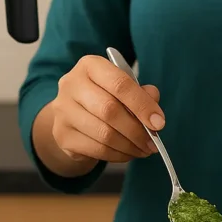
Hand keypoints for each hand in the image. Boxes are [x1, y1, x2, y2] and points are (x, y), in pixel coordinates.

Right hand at [49, 55, 163, 163]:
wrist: (71, 115)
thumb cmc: (103, 97)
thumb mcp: (123, 88)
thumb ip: (141, 94)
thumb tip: (154, 114)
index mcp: (90, 66)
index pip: (120, 84)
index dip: (142, 105)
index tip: (159, 123)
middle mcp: (72, 84)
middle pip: (110, 110)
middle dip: (137, 130)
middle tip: (153, 142)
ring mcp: (63, 111)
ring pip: (104, 134)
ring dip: (129, 146)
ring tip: (143, 150)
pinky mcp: (62, 135)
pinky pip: (96, 149)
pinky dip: (117, 155)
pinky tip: (127, 153)